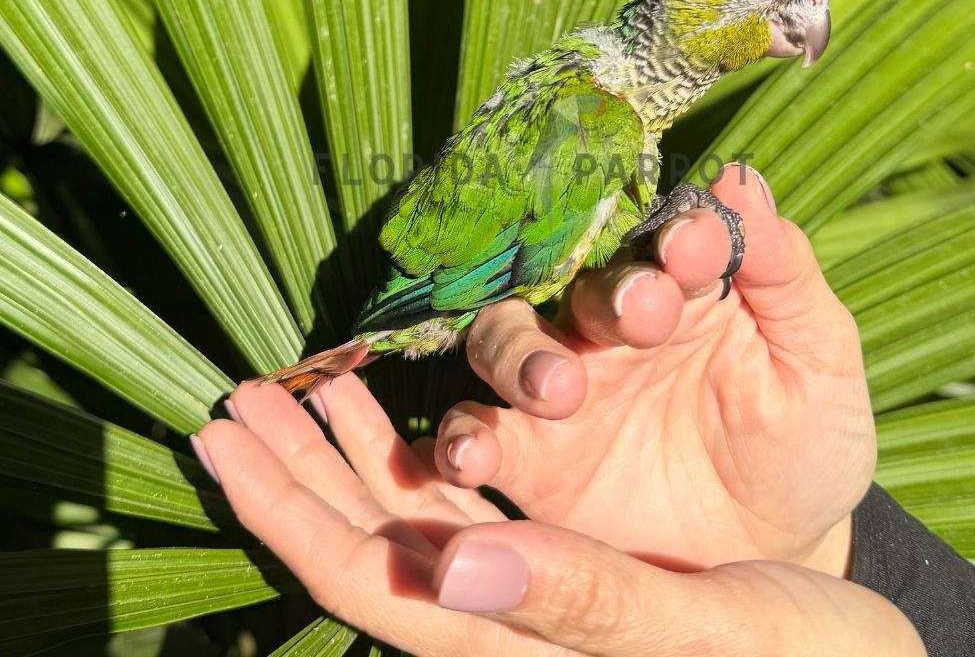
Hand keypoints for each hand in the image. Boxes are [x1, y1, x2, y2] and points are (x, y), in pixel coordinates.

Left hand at [192, 380, 920, 655]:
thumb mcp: (703, 632)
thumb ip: (582, 603)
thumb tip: (455, 566)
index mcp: (525, 648)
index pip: (369, 581)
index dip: (288, 509)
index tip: (224, 439)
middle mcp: (510, 622)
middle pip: (370, 546)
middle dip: (297, 471)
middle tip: (235, 398)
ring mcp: (534, 589)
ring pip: (414, 518)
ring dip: (352, 452)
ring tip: (304, 388)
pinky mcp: (570, 558)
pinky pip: (473, 501)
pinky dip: (427, 449)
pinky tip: (410, 409)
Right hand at [433, 163, 875, 574]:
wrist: (772, 553)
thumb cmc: (801, 442)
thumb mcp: (816, 357)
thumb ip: (782, 271)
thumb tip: (739, 178)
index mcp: (680, 289)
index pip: (663, 240)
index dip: (676, 237)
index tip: (695, 246)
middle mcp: (608, 326)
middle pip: (577, 284)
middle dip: (605, 296)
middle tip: (642, 318)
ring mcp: (562, 388)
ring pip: (504, 338)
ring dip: (519, 350)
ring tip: (557, 389)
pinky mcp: (528, 458)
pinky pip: (476, 432)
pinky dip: (463, 436)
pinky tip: (473, 456)